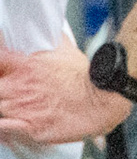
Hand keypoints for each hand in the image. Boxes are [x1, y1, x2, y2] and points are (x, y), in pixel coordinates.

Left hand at [0, 33, 131, 143]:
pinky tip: (12, 122)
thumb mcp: (65, 48)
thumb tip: (42, 31)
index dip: (0, 65)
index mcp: (23, 65)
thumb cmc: (86, 77)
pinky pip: (4, 128)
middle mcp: (18, 86)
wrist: (104, 99)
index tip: (5, 67)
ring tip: (24, 105)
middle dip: (4, 87)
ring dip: (7, 105)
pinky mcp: (30, 127)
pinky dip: (5, 126)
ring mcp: (21, 108)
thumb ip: (47, 40)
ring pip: (0, 107)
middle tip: (15, 88)